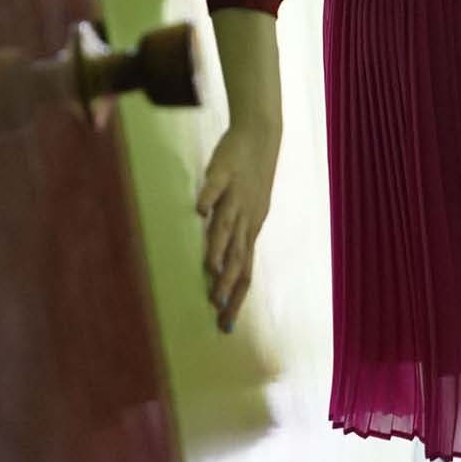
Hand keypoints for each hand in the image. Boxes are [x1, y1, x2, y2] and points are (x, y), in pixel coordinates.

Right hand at [195, 119, 279, 332]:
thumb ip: (232, 238)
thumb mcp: (246, 213)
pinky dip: (209, 196)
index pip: (245, 271)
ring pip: (227, 224)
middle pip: (237, 255)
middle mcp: (245, 217)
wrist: (261, 137)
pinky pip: (216, 185)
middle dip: (227, 281)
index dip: (237, 297)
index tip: (226, 324)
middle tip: (216, 304)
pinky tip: (199, 209)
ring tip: (210, 267)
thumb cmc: (250, 179)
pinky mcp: (225, 171)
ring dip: (219, 246)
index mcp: (250, 230)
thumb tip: (219, 268)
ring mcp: (236, 194)